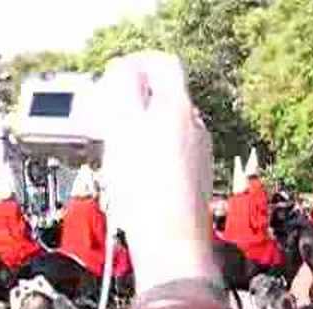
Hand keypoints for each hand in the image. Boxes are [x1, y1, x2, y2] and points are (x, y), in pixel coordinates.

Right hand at [98, 51, 216, 294]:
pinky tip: (138, 170)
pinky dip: (155, 149)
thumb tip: (126, 75)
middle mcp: (195, 127)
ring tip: (120, 149)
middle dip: (136, 101)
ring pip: (167, 125)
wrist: (173, 241)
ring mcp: (199, 151)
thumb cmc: (148, 194)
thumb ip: (124, 94)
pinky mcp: (197, 173)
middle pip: (165, 97)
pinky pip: (174, 149)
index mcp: (179, 110)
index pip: (165, 65)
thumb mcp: (122, 132)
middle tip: (112, 115)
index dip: (139, 65)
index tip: (119, 77)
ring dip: (143, 127)